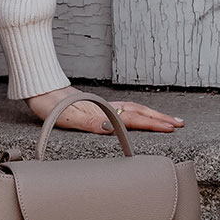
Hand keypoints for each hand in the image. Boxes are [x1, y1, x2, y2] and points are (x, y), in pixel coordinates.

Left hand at [27, 90, 183, 133]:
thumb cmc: (51, 106)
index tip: (169, 128)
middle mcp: (106, 108)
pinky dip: (141, 113)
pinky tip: (145, 115)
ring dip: (153, 115)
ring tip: (170, 120)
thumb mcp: (68, 117)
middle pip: (139, 112)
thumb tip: (111, 128)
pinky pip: (126, 109)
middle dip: (160, 119)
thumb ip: (90, 123)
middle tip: (180, 124)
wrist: (40, 91)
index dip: (152, 124)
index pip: (132, 119)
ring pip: (134, 109)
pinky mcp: (100, 107)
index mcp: (101, 112)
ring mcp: (104, 106)